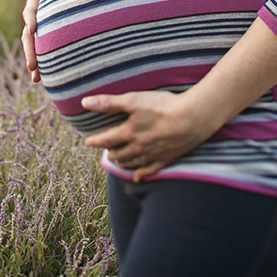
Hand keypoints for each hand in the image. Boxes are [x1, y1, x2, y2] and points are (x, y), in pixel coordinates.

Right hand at [21, 0, 51, 82]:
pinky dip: (43, 65)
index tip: (32, 28)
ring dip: (34, 62)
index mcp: (35, 1)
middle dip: (30, 51)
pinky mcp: (47, 37)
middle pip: (28, 36)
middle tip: (32, 66)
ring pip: (33, 47)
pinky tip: (43, 79)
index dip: (30, 19)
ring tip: (36, 78)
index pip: (30, 11)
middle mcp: (34, 17)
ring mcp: (40, 29)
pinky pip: (43, 51)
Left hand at [82, 90, 218, 182]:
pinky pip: (149, 171)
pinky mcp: (166, 159)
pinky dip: (140, 174)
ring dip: (122, 162)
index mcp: (128, 133)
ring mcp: (152, 155)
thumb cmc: (162, 107)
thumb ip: (108, 103)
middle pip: (118, 154)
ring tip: (117, 161)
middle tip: (105, 150)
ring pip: (131, 163)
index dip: (95, 140)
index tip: (88, 142)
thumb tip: (84, 103)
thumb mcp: (133, 100)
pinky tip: (136, 177)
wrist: (192, 118)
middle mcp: (137, 147)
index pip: (106, 139)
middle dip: (110, 152)